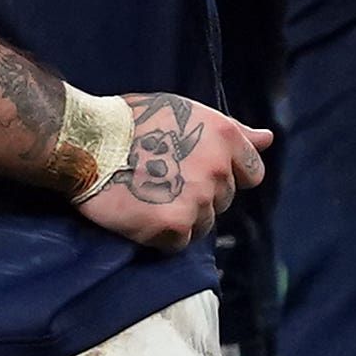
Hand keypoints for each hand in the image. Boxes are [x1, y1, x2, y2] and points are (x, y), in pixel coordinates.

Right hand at [81, 94, 267, 249]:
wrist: (88, 143)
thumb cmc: (130, 121)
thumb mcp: (186, 112)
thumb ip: (230, 130)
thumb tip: (267, 139)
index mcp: (225, 138)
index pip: (252, 173)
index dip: (226, 176)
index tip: (197, 174)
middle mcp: (218, 170)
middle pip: (223, 201)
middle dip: (199, 196)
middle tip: (162, 184)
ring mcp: (198, 199)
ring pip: (203, 224)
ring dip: (180, 218)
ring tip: (149, 200)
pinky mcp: (175, 225)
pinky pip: (178, 243)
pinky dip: (160, 236)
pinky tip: (140, 216)